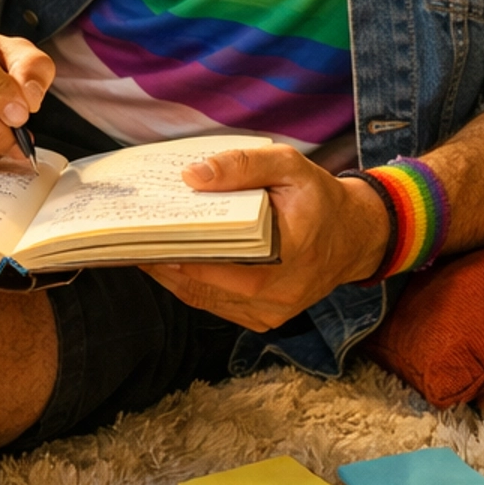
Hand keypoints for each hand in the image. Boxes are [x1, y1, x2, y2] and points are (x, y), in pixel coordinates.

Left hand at [147, 144, 388, 330]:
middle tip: (130, 239)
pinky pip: (216, 305)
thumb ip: (242, 165)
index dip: (178, 247)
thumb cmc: (317, 197)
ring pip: (204, 298)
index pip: (221, 257)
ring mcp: (271, 312)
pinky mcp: (264, 320)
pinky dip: (190, 285)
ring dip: (170, 275)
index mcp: (290, 249)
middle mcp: (280, 291)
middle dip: (164, 261)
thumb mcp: (288, 165)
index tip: (145, 231)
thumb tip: (192, 176)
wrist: (353, 237)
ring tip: (141, 248)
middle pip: (203, 282)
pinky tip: (170, 263)